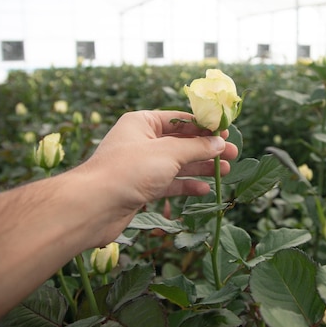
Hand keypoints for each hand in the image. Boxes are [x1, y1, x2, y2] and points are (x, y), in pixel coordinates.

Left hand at [77, 110, 237, 242]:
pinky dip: (186, 185)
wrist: (93, 207)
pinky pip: (169, 183)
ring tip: (224, 172)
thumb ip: (196, 147)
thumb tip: (219, 141)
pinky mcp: (140, 188)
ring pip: (177, 164)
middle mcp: (141, 142)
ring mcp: (140, 166)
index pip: (179, 119)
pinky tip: (205, 190)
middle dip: (207, 149)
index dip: (204, 126)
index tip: (226, 132)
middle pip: (181, 142)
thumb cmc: (128, 170)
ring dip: (201, 167)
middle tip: (232, 154)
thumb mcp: (168, 153)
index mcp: (142, 123)